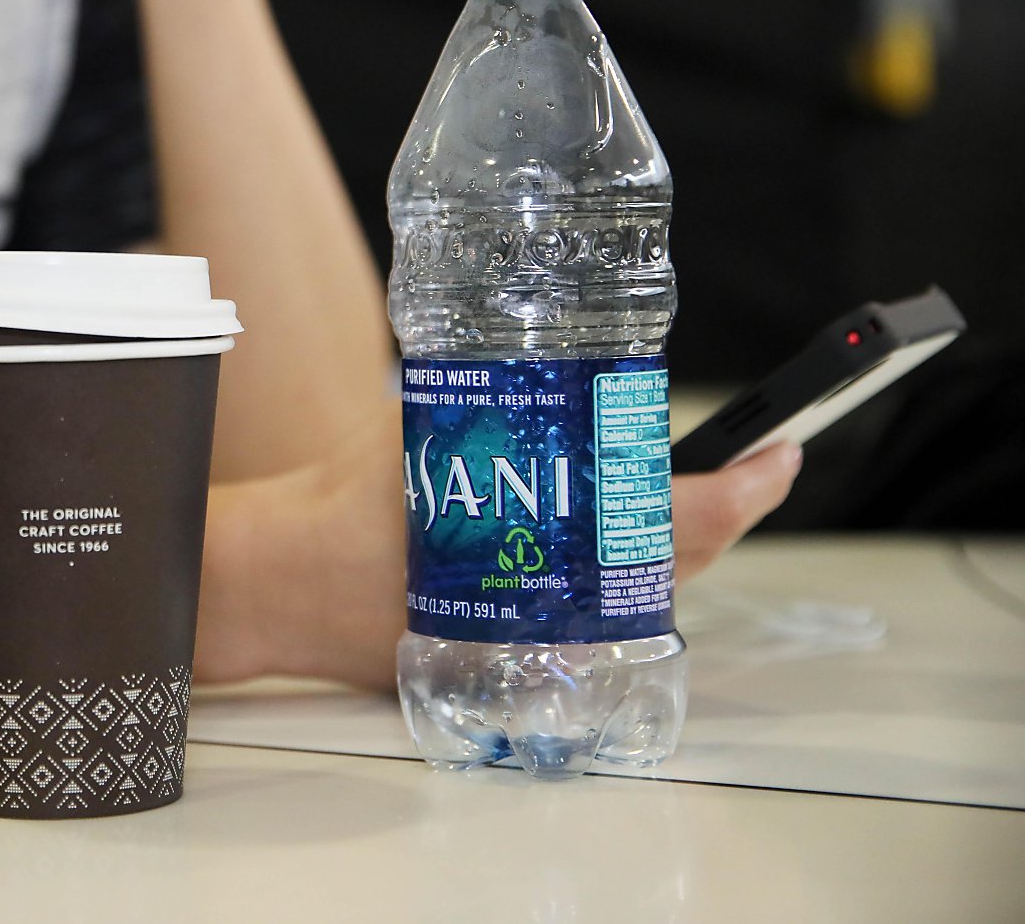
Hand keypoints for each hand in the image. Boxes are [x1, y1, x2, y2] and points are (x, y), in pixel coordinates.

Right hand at [201, 438, 801, 691]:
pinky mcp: (513, 659)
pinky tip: (601, 543)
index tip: (782, 456)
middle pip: (676, 564)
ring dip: (667, 545)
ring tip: (679, 495)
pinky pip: (592, 618)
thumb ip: (520, 421)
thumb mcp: (441, 432)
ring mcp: (539, 642)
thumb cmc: (350, 501)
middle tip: (750, 468)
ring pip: (639, 595)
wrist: (283, 581)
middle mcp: (557, 607)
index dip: (744, 487)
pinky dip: (612, 578)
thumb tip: (594, 406)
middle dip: (716, 513)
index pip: (679, 517)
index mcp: (549, 546)